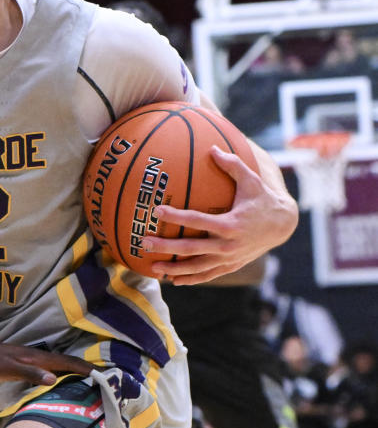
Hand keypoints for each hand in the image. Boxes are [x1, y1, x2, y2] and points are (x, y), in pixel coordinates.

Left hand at [0, 337, 96, 386]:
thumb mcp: (8, 370)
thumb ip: (30, 373)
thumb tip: (54, 379)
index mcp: (37, 357)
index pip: (68, 363)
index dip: (87, 369)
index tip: (106, 377)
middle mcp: (37, 356)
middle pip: (68, 363)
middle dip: (86, 370)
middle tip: (104, 382)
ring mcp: (30, 359)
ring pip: (59, 365)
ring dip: (74, 372)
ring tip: (88, 383)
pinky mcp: (22, 363)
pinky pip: (49, 369)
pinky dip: (59, 374)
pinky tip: (58, 382)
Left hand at [142, 146, 296, 285]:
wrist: (283, 225)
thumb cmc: (262, 199)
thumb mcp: (252, 181)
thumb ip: (232, 165)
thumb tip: (212, 147)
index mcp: (230, 223)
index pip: (197, 220)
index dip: (176, 216)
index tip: (157, 210)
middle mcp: (228, 244)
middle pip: (191, 248)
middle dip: (166, 247)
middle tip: (144, 242)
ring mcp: (229, 258)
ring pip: (197, 267)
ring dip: (174, 268)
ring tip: (152, 267)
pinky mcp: (231, 265)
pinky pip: (208, 275)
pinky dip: (190, 278)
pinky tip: (172, 280)